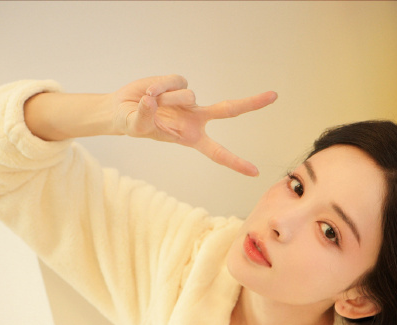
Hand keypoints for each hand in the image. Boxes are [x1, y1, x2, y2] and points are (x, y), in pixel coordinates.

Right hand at [112, 75, 276, 175]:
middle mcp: (196, 118)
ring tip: (150, 103)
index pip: (218, 152)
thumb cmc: (133, 125)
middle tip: (274, 96)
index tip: (255, 172)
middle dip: (251, 103)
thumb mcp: (136, 128)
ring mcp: (189, 100)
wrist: (122, 109)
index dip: (236, 162)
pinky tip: (149, 92)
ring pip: (189, 94)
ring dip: (166, 99)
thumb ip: (145, 118)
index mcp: (192, 138)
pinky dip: (160, 86)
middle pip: (228, 110)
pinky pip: (175, 80)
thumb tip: (151, 99)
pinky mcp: (179, 83)